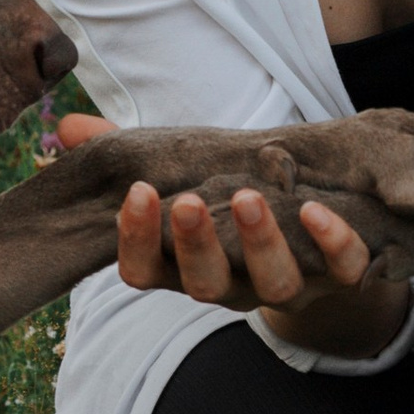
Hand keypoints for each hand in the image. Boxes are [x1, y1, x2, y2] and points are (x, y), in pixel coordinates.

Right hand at [56, 111, 383, 325]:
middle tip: (186, 202)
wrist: (317, 253)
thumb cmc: (229, 206)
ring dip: (260, 243)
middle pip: (204, 285)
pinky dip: (333, 243)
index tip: (136, 194)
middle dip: (194, 245)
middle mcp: (233, 286)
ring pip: (272, 284)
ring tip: (248, 197)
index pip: (144, 271)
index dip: (136, 241)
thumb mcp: (182, 179)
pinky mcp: (342, 276)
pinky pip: (343, 270)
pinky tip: (318, 209)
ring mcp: (288, 284)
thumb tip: (70, 127)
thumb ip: (128, 156)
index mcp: (185, 267)